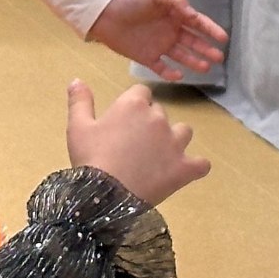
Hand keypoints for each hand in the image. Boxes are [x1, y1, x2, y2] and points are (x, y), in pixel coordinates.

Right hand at [66, 79, 209, 205]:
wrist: (105, 197)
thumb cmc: (90, 158)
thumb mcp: (77, 127)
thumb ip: (80, 101)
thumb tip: (77, 80)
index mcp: (133, 104)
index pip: (141, 92)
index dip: (134, 105)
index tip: (124, 121)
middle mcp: (158, 118)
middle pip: (160, 112)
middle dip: (150, 123)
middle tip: (134, 144)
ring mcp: (175, 143)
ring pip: (184, 131)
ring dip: (175, 139)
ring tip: (160, 155)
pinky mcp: (184, 168)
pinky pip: (201, 164)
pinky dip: (195, 166)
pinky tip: (185, 171)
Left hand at [87, 0, 227, 79]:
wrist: (104, 12)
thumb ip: (176, 0)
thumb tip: (194, 15)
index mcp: (174, 14)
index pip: (197, 23)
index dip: (211, 30)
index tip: (223, 38)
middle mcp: (170, 31)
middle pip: (193, 42)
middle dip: (207, 49)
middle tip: (219, 58)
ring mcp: (159, 45)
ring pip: (181, 56)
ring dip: (194, 62)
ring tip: (205, 68)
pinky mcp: (146, 57)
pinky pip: (162, 68)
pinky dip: (170, 74)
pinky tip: (179, 76)